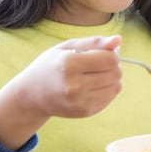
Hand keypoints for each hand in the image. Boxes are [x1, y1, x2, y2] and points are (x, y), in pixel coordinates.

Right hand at [0, 36, 124, 148]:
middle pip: (116, 73)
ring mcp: (80, 101)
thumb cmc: (51, 66)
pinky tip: (91, 86)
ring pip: (116, 86)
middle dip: (112, 66)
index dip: (111, 54)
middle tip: (98, 64)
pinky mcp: (84, 112)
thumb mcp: (67, 47)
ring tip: (94, 75)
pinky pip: (110, 98)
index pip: (110, 59)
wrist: (32, 95)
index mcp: (68, 64)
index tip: (101, 53)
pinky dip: (106, 90)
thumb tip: (118, 39)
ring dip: (111, 79)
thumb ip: (94, 42)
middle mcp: (74, 85)